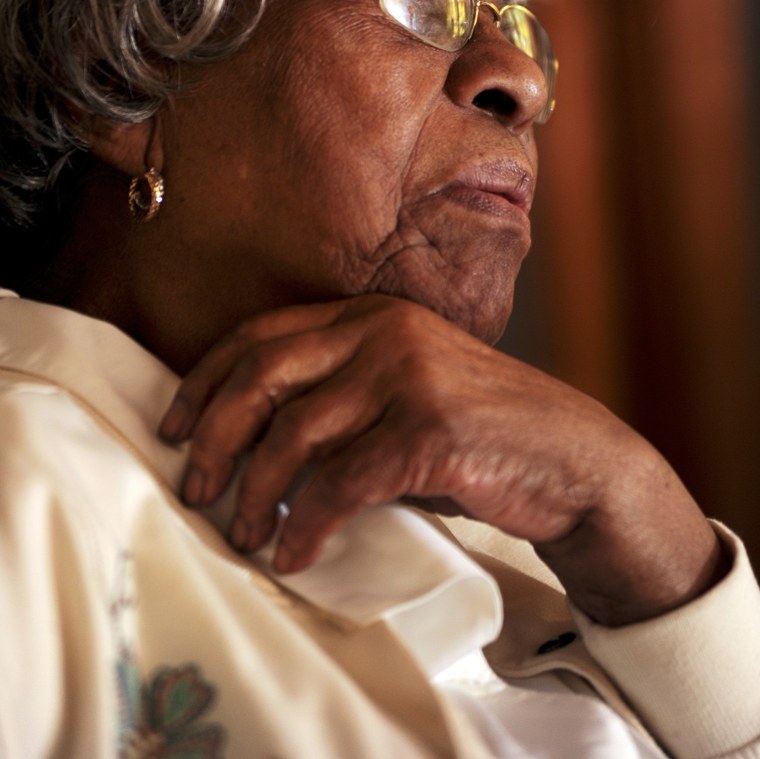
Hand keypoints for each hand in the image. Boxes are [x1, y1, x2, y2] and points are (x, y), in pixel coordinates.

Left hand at [159, 294, 725, 624]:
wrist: (573, 461)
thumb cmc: (479, 435)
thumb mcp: (405, 392)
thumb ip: (341, 395)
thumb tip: (246, 441)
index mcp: (372, 313)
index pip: (261, 333)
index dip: (205, 380)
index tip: (172, 426)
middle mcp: (385, 331)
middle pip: (263, 375)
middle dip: (212, 436)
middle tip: (193, 487)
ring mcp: (409, 376)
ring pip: (294, 433)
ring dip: (255, 494)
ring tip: (245, 534)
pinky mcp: (429, 430)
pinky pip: (340, 484)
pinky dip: (305, 525)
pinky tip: (295, 554)